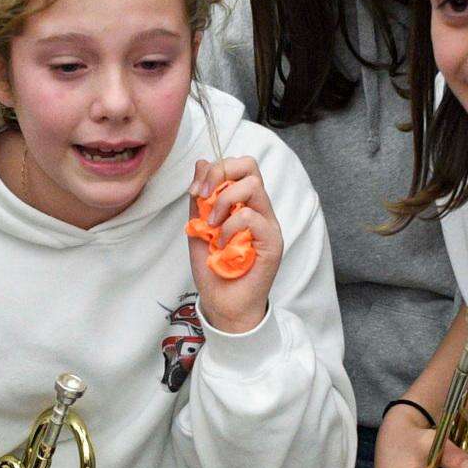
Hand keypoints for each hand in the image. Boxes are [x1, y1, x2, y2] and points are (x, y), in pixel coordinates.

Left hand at [187, 156, 280, 333]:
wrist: (223, 304)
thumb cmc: (214, 270)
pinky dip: (229, 227)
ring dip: (224, 201)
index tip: (195, 191)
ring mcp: (268, 224)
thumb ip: (200, 198)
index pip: (239, 166)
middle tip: (204, 197)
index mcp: (243, 203)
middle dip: (220, 173)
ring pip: (253, 185)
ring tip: (212, 225)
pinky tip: (221, 244)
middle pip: (249, 165)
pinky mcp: (272, 242)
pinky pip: (251, 217)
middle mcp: (259, 209)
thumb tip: (202, 163)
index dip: (215, 168)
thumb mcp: (198, 228)